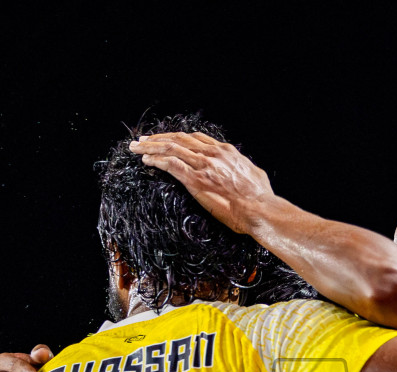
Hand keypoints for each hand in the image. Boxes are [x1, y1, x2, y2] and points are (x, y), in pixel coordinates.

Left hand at [129, 132, 274, 233]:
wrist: (259, 209)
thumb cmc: (260, 197)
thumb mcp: (254, 174)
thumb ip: (243, 169)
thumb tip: (244, 170)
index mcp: (225, 151)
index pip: (195, 138)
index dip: (177, 137)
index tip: (167, 139)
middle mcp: (212, 154)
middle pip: (178, 139)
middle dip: (158, 138)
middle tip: (143, 139)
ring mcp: (203, 165)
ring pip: (170, 149)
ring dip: (150, 147)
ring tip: (136, 148)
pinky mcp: (196, 180)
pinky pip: (170, 165)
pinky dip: (156, 161)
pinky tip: (146, 161)